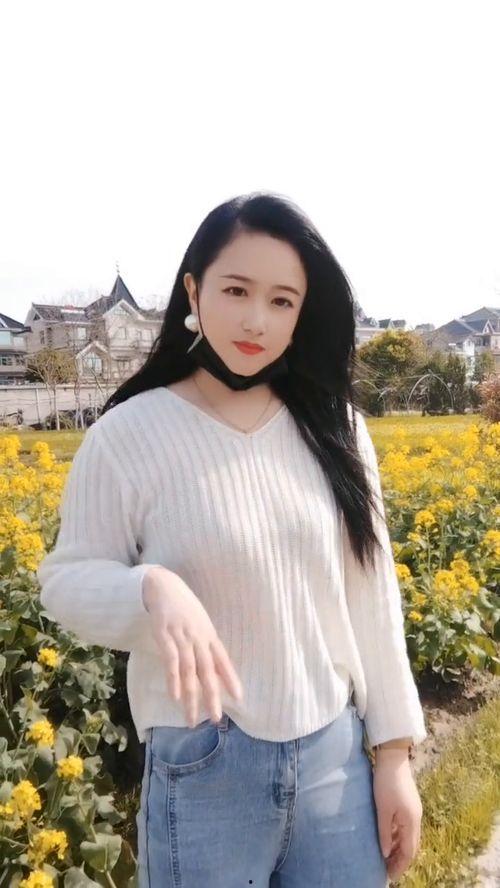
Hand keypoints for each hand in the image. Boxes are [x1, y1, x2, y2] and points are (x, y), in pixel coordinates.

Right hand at [142, 566, 243, 726]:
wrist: (163, 585)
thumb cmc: (183, 606)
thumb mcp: (199, 622)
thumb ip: (205, 642)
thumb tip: (212, 665)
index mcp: (209, 634)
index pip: (223, 660)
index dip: (231, 679)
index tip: (239, 699)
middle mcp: (198, 638)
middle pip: (207, 671)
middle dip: (212, 696)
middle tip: (216, 719)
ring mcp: (182, 637)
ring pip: (189, 672)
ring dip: (192, 697)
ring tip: (193, 718)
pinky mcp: (165, 636)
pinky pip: (171, 661)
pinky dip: (174, 679)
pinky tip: (176, 696)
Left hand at [373, 753, 422, 881]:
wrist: (393, 758)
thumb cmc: (385, 782)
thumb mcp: (382, 809)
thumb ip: (384, 832)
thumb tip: (385, 853)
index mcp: (411, 822)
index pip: (409, 852)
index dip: (400, 865)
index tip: (390, 876)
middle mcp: (416, 819)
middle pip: (411, 846)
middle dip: (401, 860)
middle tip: (388, 870)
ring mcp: (414, 811)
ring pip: (409, 837)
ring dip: (399, 849)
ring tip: (386, 858)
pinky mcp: (409, 804)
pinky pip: (406, 827)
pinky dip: (399, 837)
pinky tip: (388, 839)